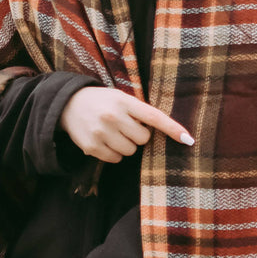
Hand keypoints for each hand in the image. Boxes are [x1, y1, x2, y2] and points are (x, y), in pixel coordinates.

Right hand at [60, 86, 193, 163]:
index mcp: (124, 101)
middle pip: (143, 139)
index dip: (172, 128)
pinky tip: (104, 141)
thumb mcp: (120, 97)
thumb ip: (139, 111)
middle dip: (138, 135)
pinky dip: (113, 153)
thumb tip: (162, 131)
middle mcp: (113, 116)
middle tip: (125, 126)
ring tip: (113, 132)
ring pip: (130, 151)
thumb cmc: (102, 101)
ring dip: (126, 145)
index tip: (188, 139)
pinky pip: (115, 159)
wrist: (68, 104)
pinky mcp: (91, 147)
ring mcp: (101, 133)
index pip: (153, 116)